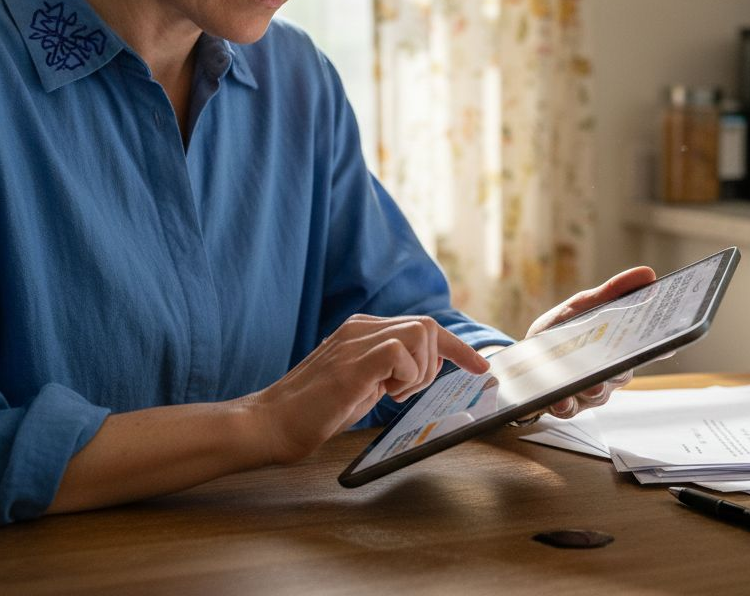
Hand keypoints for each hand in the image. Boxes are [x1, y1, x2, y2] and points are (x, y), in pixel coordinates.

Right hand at [250, 314, 489, 463]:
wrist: (269, 424)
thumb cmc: (311, 412)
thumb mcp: (360, 386)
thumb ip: (385, 372)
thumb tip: (418, 371)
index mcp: (360, 332)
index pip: (420, 326)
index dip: (456, 346)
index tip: (480, 366)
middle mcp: (359, 329)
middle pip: (427, 325)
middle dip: (443, 359)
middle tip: (412, 392)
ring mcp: (355, 342)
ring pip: (420, 333)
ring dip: (420, 371)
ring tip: (392, 394)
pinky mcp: (352, 363)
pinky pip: (401, 352)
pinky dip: (405, 376)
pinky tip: (384, 394)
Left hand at [525, 266, 656, 420]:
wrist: (523, 355)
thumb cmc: (560, 330)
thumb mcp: (582, 306)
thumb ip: (612, 292)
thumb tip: (648, 274)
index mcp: (617, 348)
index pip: (645, 349)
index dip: (658, 348)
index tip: (667, 344)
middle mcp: (609, 373)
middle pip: (622, 374)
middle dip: (621, 369)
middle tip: (620, 364)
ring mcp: (588, 392)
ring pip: (599, 394)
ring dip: (595, 389)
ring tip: (590, 382)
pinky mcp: (566, 405)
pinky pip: (569, 409)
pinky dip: (565, 404)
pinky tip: (560, 398)